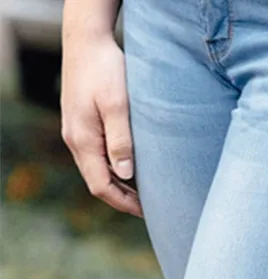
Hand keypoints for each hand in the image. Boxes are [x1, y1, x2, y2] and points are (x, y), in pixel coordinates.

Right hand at [60, 32, 142, 216]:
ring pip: (99, 171)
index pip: (101, 186)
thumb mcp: (117, 104)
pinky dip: (116, 169)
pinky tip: (136, 170)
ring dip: (121, 185)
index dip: (124, 204)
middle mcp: (76, 140)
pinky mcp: (84, 125)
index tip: (148, 212)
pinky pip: (99, 157)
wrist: (87, 40)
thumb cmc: (106, 68)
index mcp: (83, 140)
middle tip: (153, 208)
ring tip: (148, 194)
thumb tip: (125, 175)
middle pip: (98, 183)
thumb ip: (121, 140)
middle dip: (124, 199)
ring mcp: (78, 133)